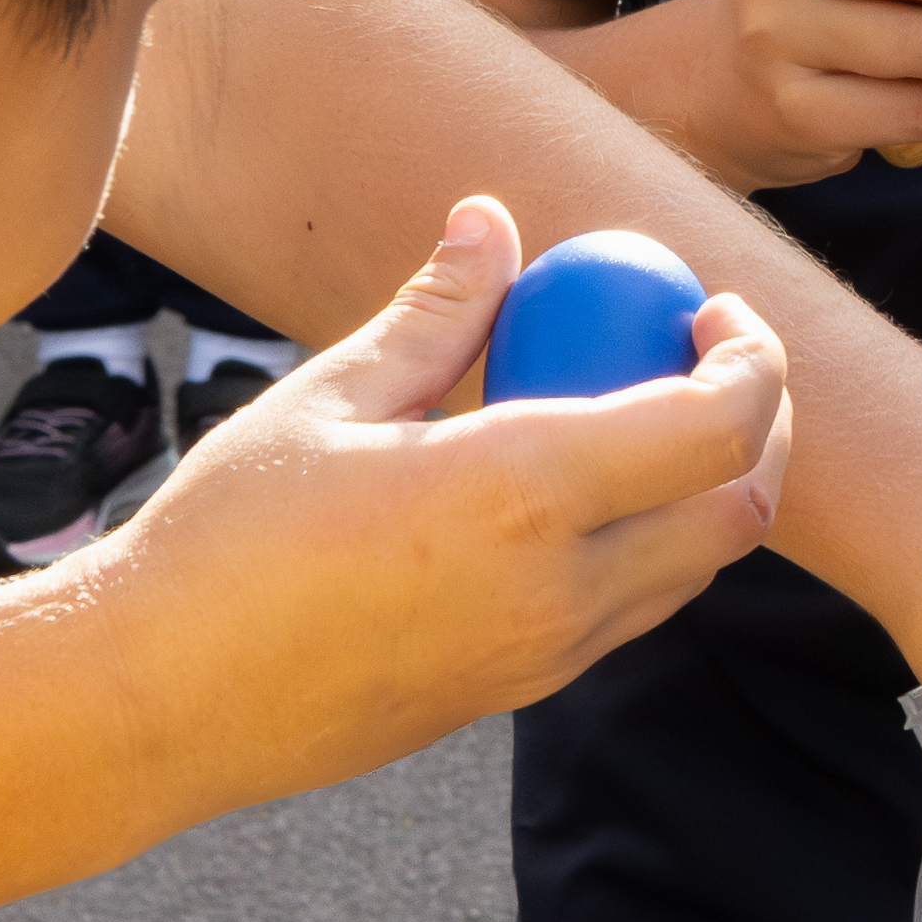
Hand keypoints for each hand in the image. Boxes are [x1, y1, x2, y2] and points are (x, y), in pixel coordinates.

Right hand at [73, 195, 789, 812]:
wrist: (161, 700)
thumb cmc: (226, 540)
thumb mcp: (329, 400)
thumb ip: (436, 313)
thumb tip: (493, 221)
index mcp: (523, 496)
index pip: (719, 426)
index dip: (752, 359)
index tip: (711, 307)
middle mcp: (560, 589)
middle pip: (741, 509)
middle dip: (760, 423)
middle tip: (703, 354)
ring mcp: (546, 657)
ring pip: (692, 569)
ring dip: (703, 486)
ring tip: (631, 407)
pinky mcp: (517, 694)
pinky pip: (626, 611)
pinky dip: (641, 541)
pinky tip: (562, 487)